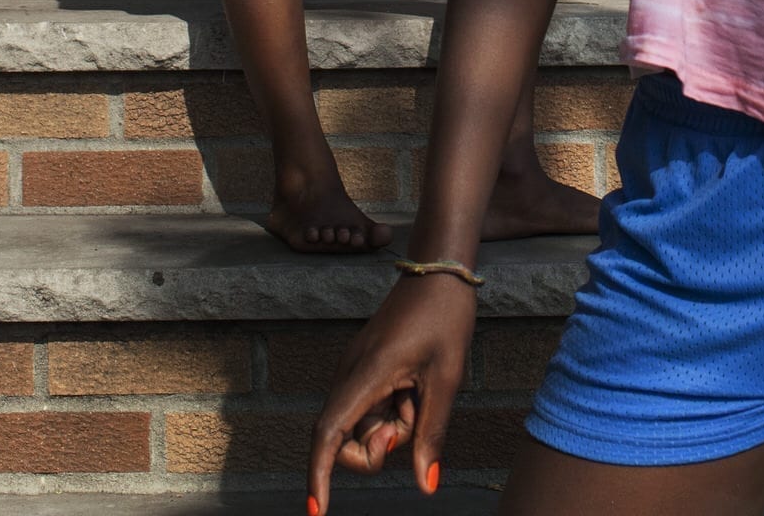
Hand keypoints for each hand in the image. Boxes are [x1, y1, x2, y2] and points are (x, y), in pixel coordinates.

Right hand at [308, 273, 474, 511]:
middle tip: (413, 422)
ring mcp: (354, 370)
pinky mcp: (363, 368)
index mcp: (366, 374)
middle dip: (375, 449)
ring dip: (392, 426)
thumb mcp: (447, 380)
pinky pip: (370, 406)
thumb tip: (426, 485)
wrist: (439, 272)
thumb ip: (431, 434)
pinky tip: (415, 388)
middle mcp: (350, 373)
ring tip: (422, 393)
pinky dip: (392, 412)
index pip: (329, 433)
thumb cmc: (445, 320)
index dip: (318, 474)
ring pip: (362, 424)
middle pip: (343, 438)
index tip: (316, 511)